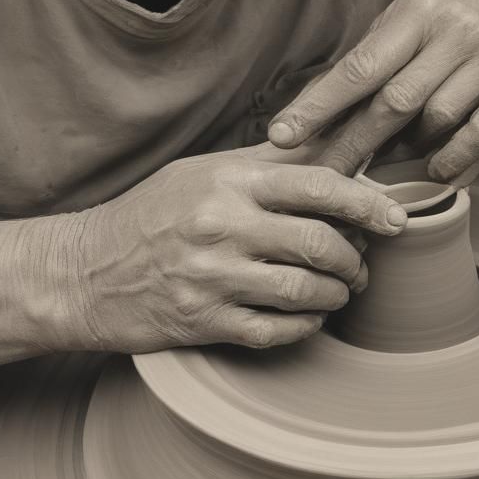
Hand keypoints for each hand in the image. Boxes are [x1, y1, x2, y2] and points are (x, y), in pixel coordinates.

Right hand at [73, 150, 407, 352]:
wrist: (82, 271)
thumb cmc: (149, 215)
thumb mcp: (201, 172)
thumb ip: (266, 164)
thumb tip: (331, 147)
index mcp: (228, 182)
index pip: (317, 185)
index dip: (367, 203)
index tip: (395, 219)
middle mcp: (223, 226)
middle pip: (320, 243)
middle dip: (356, 260)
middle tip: (362, 266)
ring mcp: (212, 278)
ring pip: (305, 292)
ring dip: (337, 295)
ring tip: (340, 291)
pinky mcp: (204, 322)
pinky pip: (277, 331)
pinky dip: (305, 326)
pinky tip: (308, 317)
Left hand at [267, 0, 478, 184]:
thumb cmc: (469, 15)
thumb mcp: (421, 14)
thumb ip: (378, 52)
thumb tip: (322, 102)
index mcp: (417, 12)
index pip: (358, 65)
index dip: (317, 105)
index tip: (282, 135)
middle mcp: (453, 33)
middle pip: (391, 101)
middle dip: (351, 145)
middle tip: (322, 177)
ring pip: (435, 120)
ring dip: (407, 151)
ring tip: (389, 166)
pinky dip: (453, 160)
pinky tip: (438, 171)